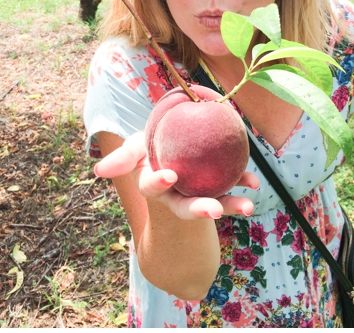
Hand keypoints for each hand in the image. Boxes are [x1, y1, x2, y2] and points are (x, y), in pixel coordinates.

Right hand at [94, 131, 259, 219]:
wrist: (176, 142)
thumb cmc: (153, 147)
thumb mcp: (137, 146)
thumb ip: (123, 156)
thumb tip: (99, 171)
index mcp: (154, 184)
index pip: (152, 187)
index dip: (158, 183)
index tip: (170, 176)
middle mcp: (176, 195)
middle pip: (187, 206)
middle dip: (200, 210)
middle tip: (214, 211)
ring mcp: (199, 193)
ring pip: (215, 202)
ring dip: (231, 205)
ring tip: (249, 206)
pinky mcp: (219, 187)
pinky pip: (232, 185)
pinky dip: (243, 182)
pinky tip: (254, 183)